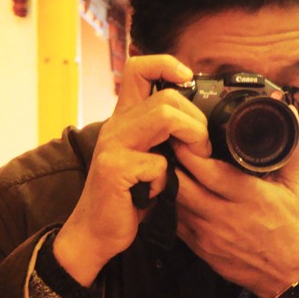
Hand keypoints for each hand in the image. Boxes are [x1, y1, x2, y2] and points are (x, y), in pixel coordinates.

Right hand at [54, 55, 210, 286]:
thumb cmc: (127, 197)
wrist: (96, 233)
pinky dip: (166, 181)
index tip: (188, 78)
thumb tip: (202, 123)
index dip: (166, 64)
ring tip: (193, 159)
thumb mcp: (146, 159)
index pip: (138, 68)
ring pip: (164, 117)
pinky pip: (158, 164)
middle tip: (202, 147)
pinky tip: (156, 193)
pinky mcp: (114, 170)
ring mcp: (113, 146)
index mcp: (124, 118)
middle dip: (196, 121)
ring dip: (191, 138)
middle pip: (167, 97)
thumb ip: (163, 138)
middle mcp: (116, 126)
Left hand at [174, 110, 298, 297]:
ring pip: (174, 203)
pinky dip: (168, 204)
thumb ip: (291, 147)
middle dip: (171, 161)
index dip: (189, 150)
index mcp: (249, 197)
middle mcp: (224, 216)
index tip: (181, 131)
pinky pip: (175, 222)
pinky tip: (167, 188)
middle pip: (183, 185)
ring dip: (167, 181)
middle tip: (164, 141)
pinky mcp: (199, 248)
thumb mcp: (295, 186)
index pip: (208, 171)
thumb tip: (287, 110)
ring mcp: (208, 235)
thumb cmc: (292, 226)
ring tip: (161, 160)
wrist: (289, 276)